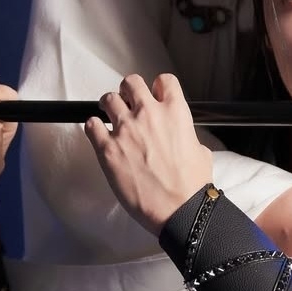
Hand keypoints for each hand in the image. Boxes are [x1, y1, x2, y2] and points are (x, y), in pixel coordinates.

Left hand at [85, 72, 212, 236]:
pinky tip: (98, 134)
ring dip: (108, 105)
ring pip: (108, 99)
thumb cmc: (192, 186)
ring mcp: (125, 130)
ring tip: (108, 115)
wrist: (179, 210)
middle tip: (127, 102)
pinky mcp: (107, 149)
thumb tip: (180, 138)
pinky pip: (91, 125)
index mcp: (175, 112)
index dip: (158, 87)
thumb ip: (186, 136)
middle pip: (131, 83)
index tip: (154, 95)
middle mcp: (149, 115)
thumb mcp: (200, 151)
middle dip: (128, 91)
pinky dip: (93, 127)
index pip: (164, 80)